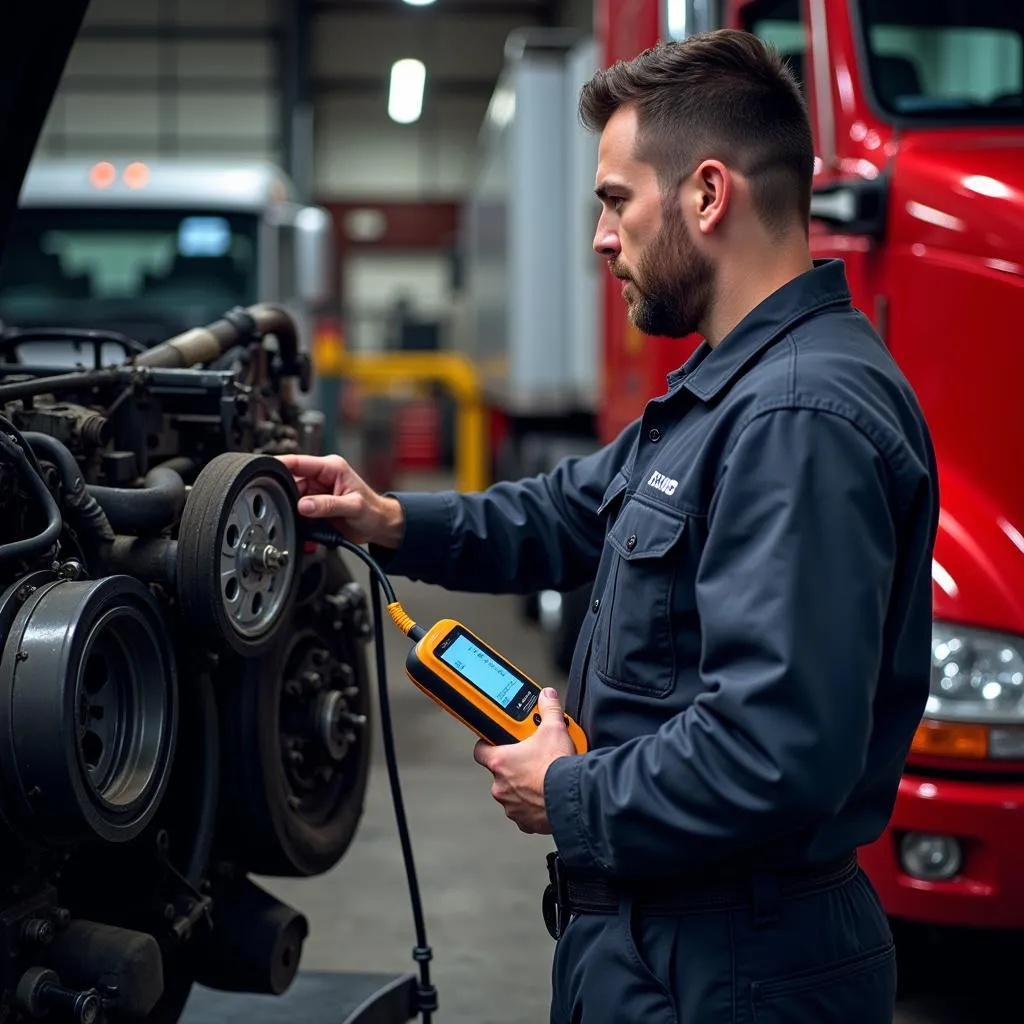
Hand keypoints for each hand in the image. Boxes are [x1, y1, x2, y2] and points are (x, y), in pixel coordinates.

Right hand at [276, 454, 403, 546]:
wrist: (380, 526)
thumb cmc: (373, 511)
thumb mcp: (353, 507)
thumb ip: (328, 505)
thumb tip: (304, 505)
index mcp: (331, 468)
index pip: (298, 462)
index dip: (279, 465)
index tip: (263, 471)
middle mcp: (322, 477)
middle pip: (291, 482)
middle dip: (287, 497)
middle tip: (290, 510)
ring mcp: (317, 492)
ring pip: (293, 498)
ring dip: (294, 511)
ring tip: (306, 522)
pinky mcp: (315, 506)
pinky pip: (299, 511)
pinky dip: (299, 521)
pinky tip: (307, 528)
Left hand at [473, 688, 576, 833]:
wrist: (572, 798)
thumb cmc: (557, 767)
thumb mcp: (554, 729)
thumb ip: (548, 710)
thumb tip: (547, 697)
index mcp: (500, 762)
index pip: (481, 750)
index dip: (487, 744)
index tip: (495, 741)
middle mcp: (501, 786)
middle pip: (501, 772)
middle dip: (514, 766)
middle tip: (532, 759)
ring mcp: (512, 806)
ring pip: (513, 793)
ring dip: (524, 787)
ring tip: (543, 778)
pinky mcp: (526, 822)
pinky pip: (525, 813)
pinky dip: (534, 806)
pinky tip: (547, 796)